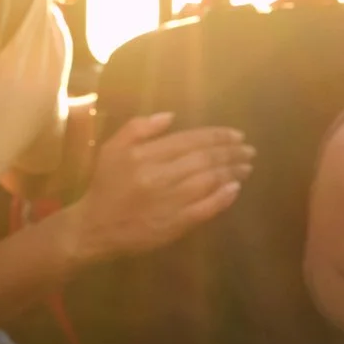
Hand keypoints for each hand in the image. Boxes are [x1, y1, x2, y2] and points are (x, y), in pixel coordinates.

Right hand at [65, 111, 252, 263]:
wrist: (94, 227)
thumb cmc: (106, 185)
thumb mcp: (112, 149)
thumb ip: (138, 128)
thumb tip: (170, 116)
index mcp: (144, 155)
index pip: (189, 140)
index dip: (217, 136)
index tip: (237, 135)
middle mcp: (158, 176)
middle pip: (204, 160)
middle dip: (231, 153)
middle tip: (249, 150)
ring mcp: (168, 202)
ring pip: (208, 182)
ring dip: (231, 172)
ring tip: (246, 167)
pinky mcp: (173, 224)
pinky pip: (205, 209)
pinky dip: (222, 198)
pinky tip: (235, 189)